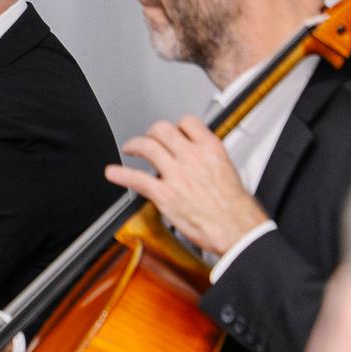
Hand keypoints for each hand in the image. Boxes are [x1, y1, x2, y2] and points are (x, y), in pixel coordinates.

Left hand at [104, 117, 268, 258]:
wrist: (237, 229)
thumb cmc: (237, 208)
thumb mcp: (229, 171)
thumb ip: (209, 161)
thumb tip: (200, 161)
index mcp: (210, 149)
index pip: (188, 122)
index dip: (177, 125)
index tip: (173, 131)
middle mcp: (192, 156)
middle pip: (163, 130)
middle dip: (152, 132)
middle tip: (148, 138)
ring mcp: (177, 174)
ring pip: (148, 147)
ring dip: (134, 145)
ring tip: (129, 149)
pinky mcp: (165, 194)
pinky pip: (137, 179)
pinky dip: (120, 174)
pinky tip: (113, 173)